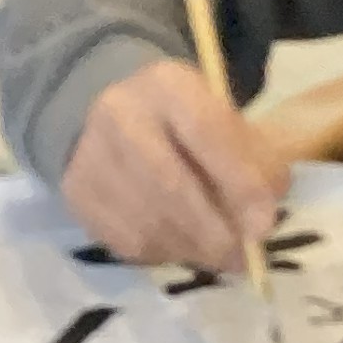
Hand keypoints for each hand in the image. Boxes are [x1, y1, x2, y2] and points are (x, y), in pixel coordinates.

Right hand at [61, 60, 291, 270]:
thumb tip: (261, 220)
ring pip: (147, 221)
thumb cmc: (190, 126)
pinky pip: (126, 240)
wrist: (115, 117)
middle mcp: (120, 113)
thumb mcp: (230, 124)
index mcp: (169, 85)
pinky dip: (164, 253)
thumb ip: (257, 163)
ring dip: (192, 249)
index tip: (265, 226)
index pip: (206, 133)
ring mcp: (90, 154)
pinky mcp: (77, 193)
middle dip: (214, 232)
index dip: (240, 184)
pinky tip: (182, 246)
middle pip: (170, 185)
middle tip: (244, 257)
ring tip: (220, 255)